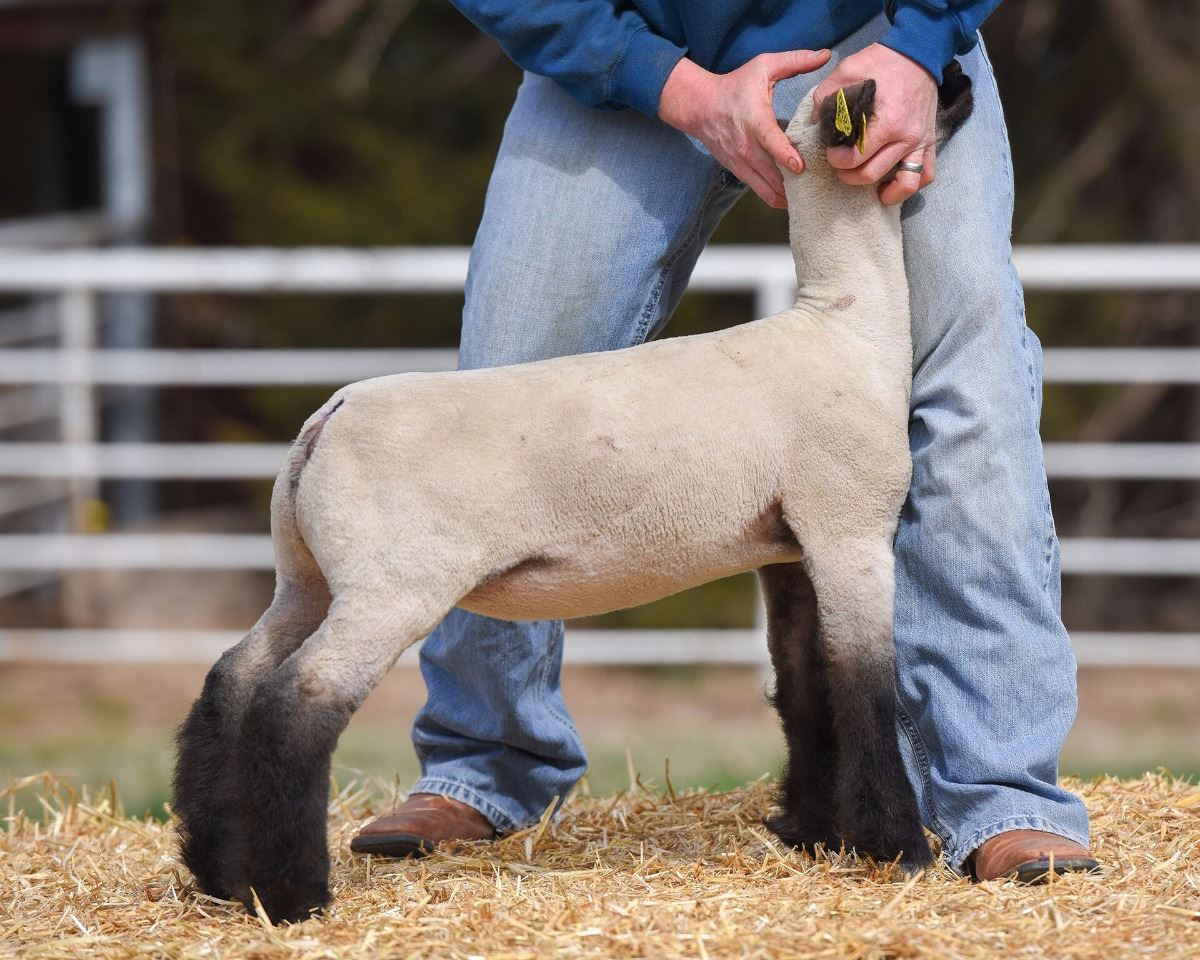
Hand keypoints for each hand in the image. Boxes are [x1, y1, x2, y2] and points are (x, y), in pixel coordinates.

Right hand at [658, 49, 831, 208]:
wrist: (701, 108)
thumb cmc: (735, 86)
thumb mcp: (763, 66)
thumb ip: (795, 60)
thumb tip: (825, 55)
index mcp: (754, 120)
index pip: (770, 141)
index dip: (785, 155)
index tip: (799, 166)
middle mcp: (747, 147)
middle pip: (772, 174)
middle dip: (795, 183)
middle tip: (821, 184)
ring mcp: (742, 164)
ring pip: (768, 190)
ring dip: (789, 195)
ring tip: (810, 194)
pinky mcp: (740, 173)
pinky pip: (761, 193)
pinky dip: (778, 198)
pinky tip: (794, 196)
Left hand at [812, 44, 937, 205]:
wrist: (919, 50)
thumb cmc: (882, 61)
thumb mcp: (847, 70)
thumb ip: (826, 95)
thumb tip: (814, 120)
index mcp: (886, 121)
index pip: (856, 158)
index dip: (837, 161)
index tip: (830, 153)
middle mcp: (905, 136)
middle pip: (872, 174)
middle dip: (850, 176)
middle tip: (840, 168)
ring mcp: (920, 142)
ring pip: (906, 184)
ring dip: (885, 192)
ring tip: (870, 190)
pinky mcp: (929, 142)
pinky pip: (925, 175)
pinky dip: (909, 186)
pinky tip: (892, 186)